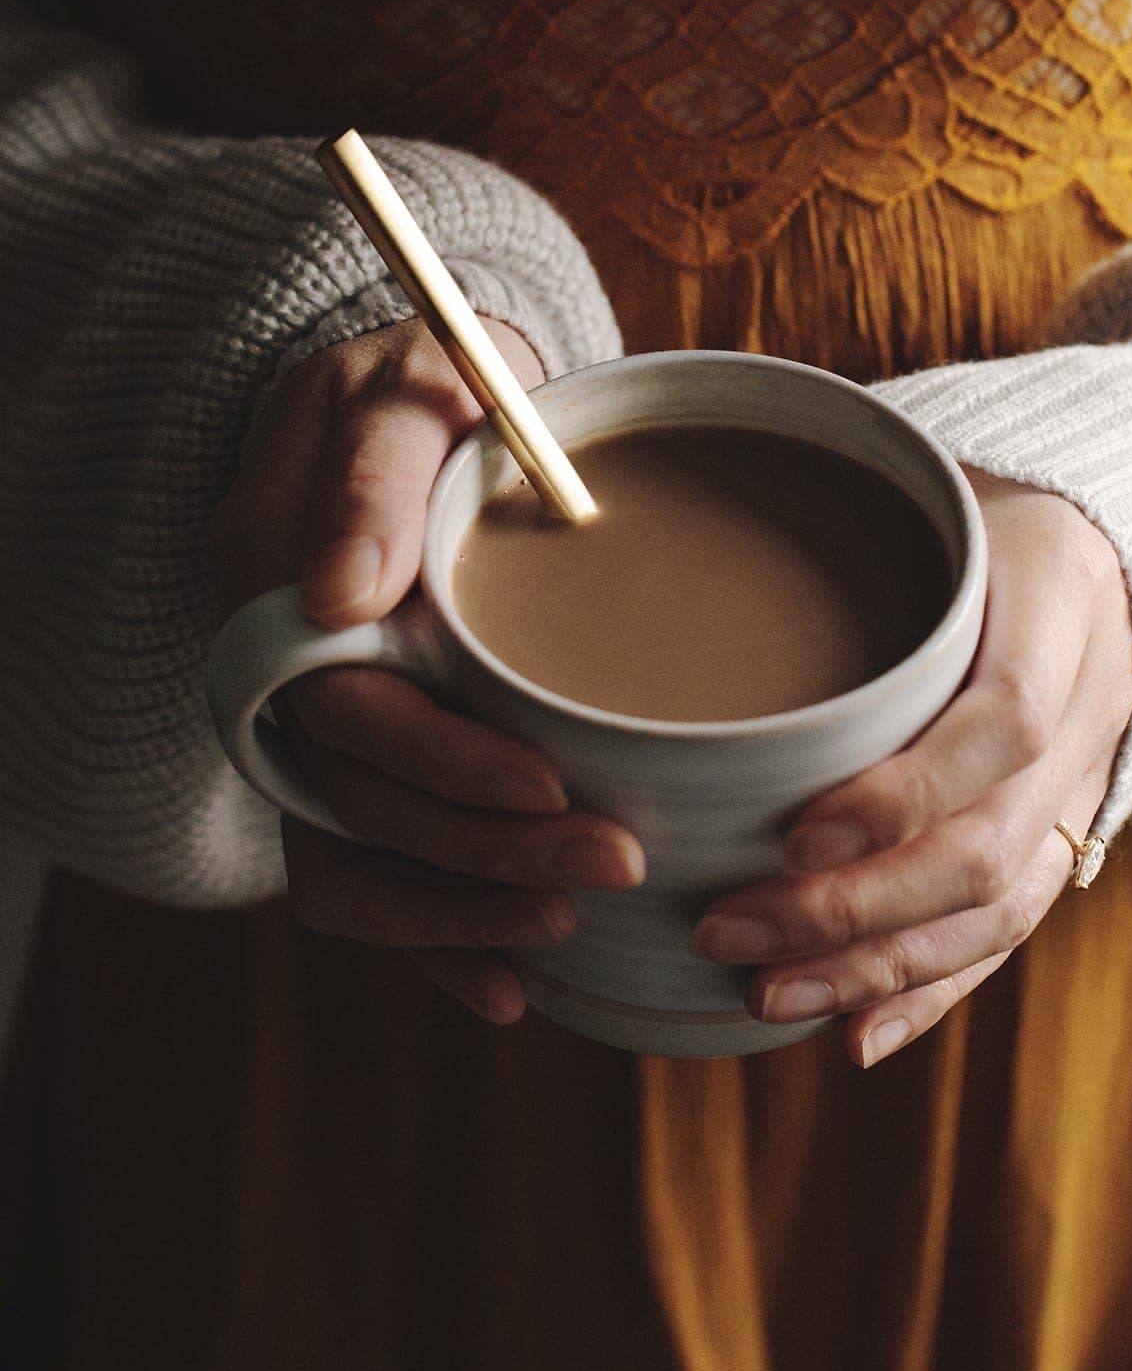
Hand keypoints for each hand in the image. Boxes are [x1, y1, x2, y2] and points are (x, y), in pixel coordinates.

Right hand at [212, 315, 645, 1024]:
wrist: (425, 412)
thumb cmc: (427, 384)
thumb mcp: (407, 382)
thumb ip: (373, 473)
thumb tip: (337, 597)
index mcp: (278, 581)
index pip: (349, 707)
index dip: (444, 764)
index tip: (550, 785)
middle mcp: (283, 673)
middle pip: (365, 799)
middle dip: (486, 852)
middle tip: (615, 865)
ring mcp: (317, 727)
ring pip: (358, 858)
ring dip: (460, 911)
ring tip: (567, 931)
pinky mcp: (364, 760)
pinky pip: (370, 873)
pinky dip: (435, 938)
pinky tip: (511, 987)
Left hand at [688, 470, 1131, 1068]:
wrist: (1102, 541)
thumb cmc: (968, 503)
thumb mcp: (922, 477)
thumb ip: (828, 511)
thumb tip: (654, 533)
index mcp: (1058, 593)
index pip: (1002, 720)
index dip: (903, 792)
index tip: (792, 833)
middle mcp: (1090, 700)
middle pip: (989, 842)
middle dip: (855, 907)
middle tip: (724, 927)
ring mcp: (1086, 777)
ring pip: (999, 905)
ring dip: (878, 965)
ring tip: (765, 991)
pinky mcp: (1067, 832)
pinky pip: (1009, 930)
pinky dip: (931, 991)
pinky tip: (852, 1035)